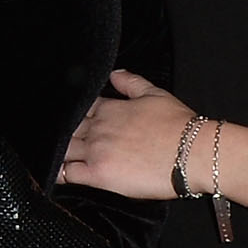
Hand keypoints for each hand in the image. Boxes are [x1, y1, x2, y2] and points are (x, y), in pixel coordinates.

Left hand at [64, 69, 196, 202]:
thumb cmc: (180, 126)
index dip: (73, 115)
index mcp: (108, 108)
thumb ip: (131, 82)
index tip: (73, 122)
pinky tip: (55, 174)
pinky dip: (58, 174)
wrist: (192, 153)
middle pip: (67, 129)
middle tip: (63, 142)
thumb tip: (115, 74)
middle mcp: (98, 128)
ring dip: (59, 152)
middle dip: (64, 134)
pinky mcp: (97, 174)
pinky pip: (66, 174)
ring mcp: (95, 150)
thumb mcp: (156, 94)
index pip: (79, 108)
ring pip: (62, 149)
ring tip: (58, 157)